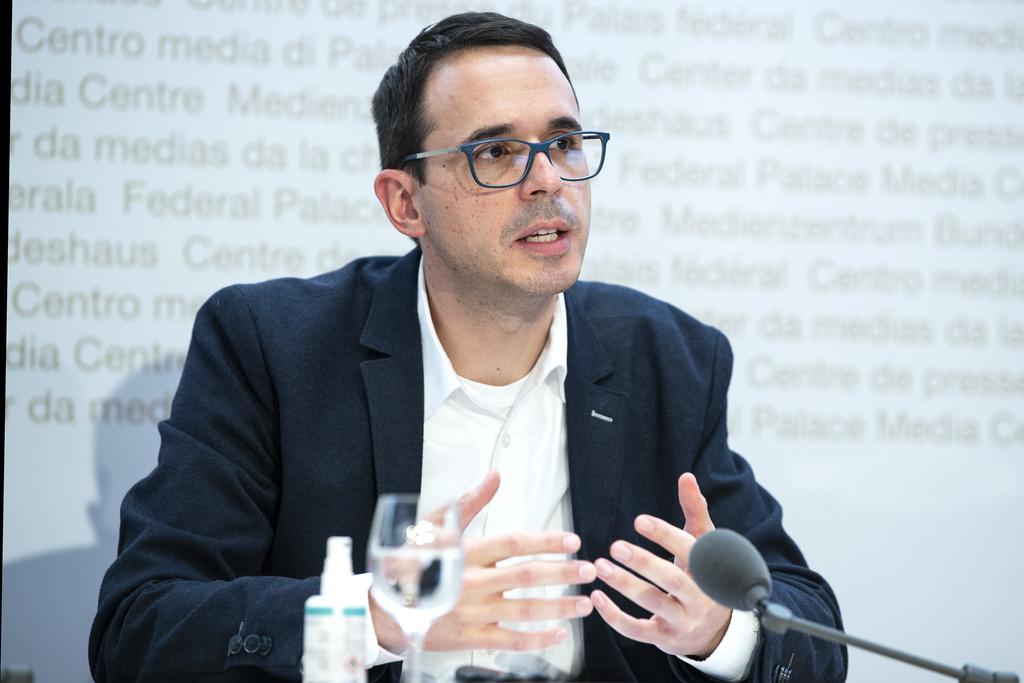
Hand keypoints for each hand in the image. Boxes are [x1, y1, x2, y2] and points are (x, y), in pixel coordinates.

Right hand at [369, 471, 596, 653]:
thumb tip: (495, 475)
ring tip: (583, 603)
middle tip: (588, 570)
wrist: (386, 608)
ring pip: (525, 609)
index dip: (547, 541)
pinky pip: (511, 640)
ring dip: (559, 607)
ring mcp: (473, 612)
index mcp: (466, 552)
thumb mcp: (435, 527)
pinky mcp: (471, 637)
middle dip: (563, 572)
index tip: (572, 541)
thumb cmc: (412, 563)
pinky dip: (538, 639)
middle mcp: (472, 582)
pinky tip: (558, 634)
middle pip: (527, 575)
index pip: (514, 543)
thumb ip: (469, 502)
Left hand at [591, 473, 730, 658]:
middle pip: (671, 579)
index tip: (639, 521)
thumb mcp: (704, 545)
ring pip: (653, 603)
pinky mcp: (664, 638)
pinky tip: (596, 597)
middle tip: (615, 546)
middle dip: (643, 562)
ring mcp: (682, 620)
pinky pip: (638, 630)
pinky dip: (615, 616)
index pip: (689, 550)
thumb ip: (694, 510)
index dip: (665, 535)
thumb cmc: (703, 576)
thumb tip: (686, 476)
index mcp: (708, 569)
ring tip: (599, 566)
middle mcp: (698, 596)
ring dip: (624, 585)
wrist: (715, 630)